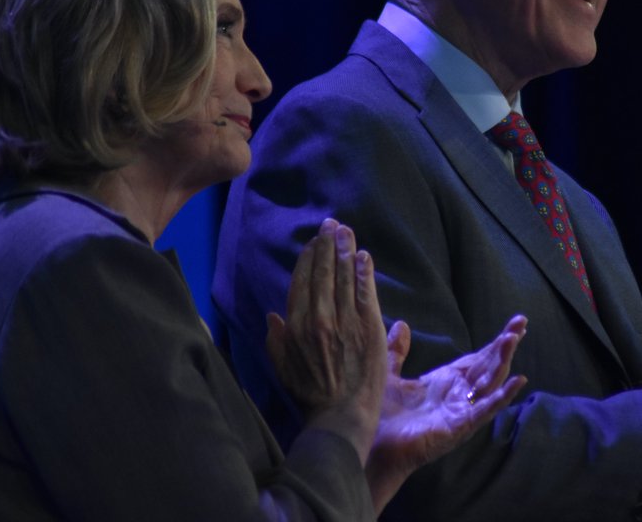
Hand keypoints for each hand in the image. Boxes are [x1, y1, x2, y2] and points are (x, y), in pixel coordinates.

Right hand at [265, 219, 386, 462]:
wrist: (341, 415)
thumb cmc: (311, 395)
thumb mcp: (282, 368)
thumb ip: (275, 340)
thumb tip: (273, 315)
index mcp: (296, 326)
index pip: (301, 282)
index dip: (308, 259)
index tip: (313, 243)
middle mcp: (319, 318)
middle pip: (323, 273)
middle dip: (327, 245)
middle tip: (331, 225)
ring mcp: (345, 321)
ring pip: (344, 277)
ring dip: (345, 250)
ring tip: (346, 231)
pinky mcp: (369, 326)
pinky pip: (366, 291)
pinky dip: (364, 271)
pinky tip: (363, 255)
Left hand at [364, 315, 528, 511]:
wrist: (371, 446)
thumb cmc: (380, 416)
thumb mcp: (389, 373)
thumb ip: (398, 351)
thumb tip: (402, 324)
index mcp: (446, 382)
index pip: (479, 358)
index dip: (496, 342)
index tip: (516, 323)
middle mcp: (458, 396)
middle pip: (489, 366)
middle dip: (505, 344)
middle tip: (521, 321)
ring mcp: (461, 411)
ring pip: (490, 383)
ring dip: (502, 361)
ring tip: (513, 339)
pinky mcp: (459, 427)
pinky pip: (485, 410)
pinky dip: (502, 396)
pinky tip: (517, 381)